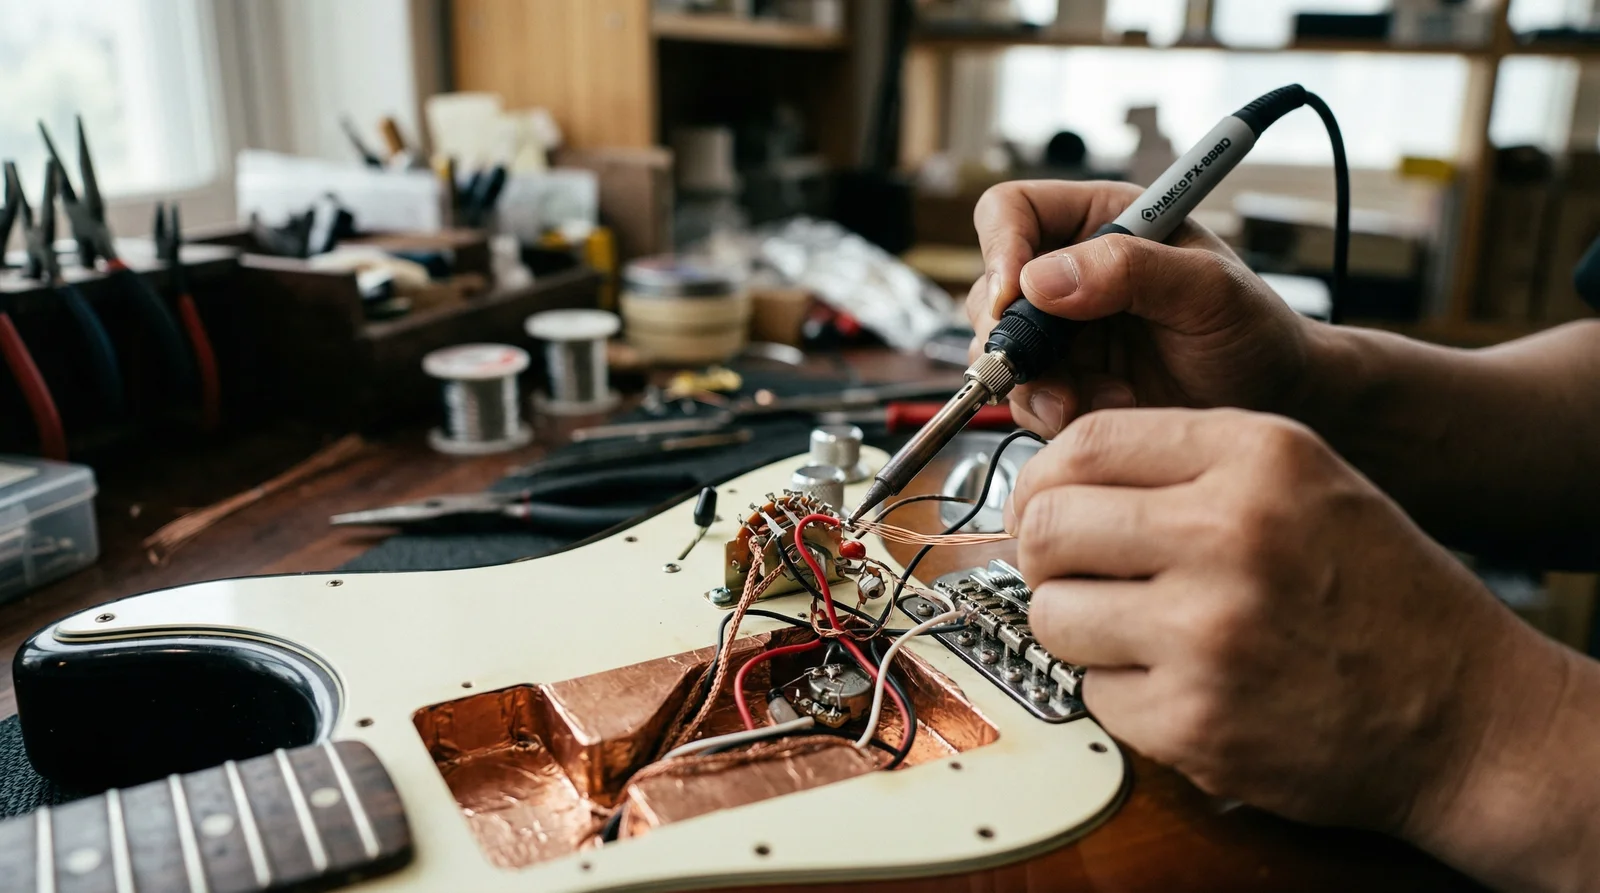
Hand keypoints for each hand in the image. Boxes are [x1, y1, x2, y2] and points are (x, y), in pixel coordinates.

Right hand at [967, 180, 1317, 436]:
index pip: (1013, 211)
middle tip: (1046, 369)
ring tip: (1101, 400)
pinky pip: (1024, 396)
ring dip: (1037, 383)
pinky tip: (1106, 412)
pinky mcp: (1065, 382)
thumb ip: (1132, 270)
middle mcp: (1071, 271)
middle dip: (1012, 336)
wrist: (1275, 404)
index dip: (1001, 249)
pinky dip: (1053, 413)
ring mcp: (1063, 332)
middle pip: (991, 288)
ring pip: (999, 351)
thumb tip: (1040, 279)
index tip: (1014, 296)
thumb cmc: (1255, 333)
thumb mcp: (1208, 290)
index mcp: (1102, 220)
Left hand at [1005, 407, 1554, 841]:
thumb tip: (1049, 482)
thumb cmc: (1380, 595)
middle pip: (1048, 525)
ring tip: (1139, 632)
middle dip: (1044, 556)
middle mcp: (1230, 532)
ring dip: (1077, 628)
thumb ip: (1184, 467)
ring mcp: (1208, 631)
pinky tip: (1183, 685)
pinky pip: (1093, 691)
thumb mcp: (1304, 481)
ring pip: (1050, 614)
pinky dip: (1122, 693)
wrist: (1467, 716)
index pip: (1084, 444)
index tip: (1043, 506)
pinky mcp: (1193, 720)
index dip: (1043, 480)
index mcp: (1258, 456)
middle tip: (1075, 574)